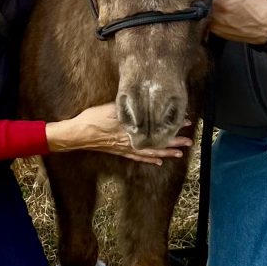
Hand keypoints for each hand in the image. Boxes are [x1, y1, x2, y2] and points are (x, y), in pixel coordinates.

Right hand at [45, 102, 191, 165]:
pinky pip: (138, 157)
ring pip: (150, 152)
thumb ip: (125, 108)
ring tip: (180, 153)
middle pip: (157, 142)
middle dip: (174, 141)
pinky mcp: (120, 151)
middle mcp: (131, 140)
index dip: (170, 126)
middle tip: (189, 141)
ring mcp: (126, 148)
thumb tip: (141, 104)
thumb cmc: (92, 119)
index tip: (184, 122)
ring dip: (166, 152)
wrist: (77, 134)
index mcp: (130, 129)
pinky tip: (159, 161)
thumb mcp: (109, 108)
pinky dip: (149, 159)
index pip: (155, 128)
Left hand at [208, 0, 266, 43]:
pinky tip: (220, 12)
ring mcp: (213, 19)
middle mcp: (216, 5)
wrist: (266, 26)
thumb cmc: (258, 0)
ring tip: (217, 2)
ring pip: (200, 6)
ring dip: (204, 3)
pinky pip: (205, 18)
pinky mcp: (213, 29)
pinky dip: (209, 14)